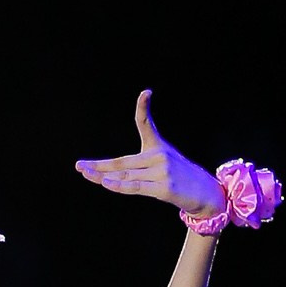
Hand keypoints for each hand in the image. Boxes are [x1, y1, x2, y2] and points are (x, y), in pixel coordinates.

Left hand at [76, 91, 223, 220]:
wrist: (206, 194)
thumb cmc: (180, 177)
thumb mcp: (162, 162)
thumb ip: (136, 167)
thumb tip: (106, 175)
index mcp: (158, 146)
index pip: (147, 123)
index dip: (144, 107)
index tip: (146, 92)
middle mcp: (160, 156)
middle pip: (122, 161)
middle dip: (98, 166)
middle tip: (79, 166)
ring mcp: (162, 172)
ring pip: (125, 175)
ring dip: (103, 177)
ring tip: (86, 174)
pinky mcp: (164, 188)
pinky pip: (136, 186)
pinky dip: (119, 185)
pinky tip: (105, 182)